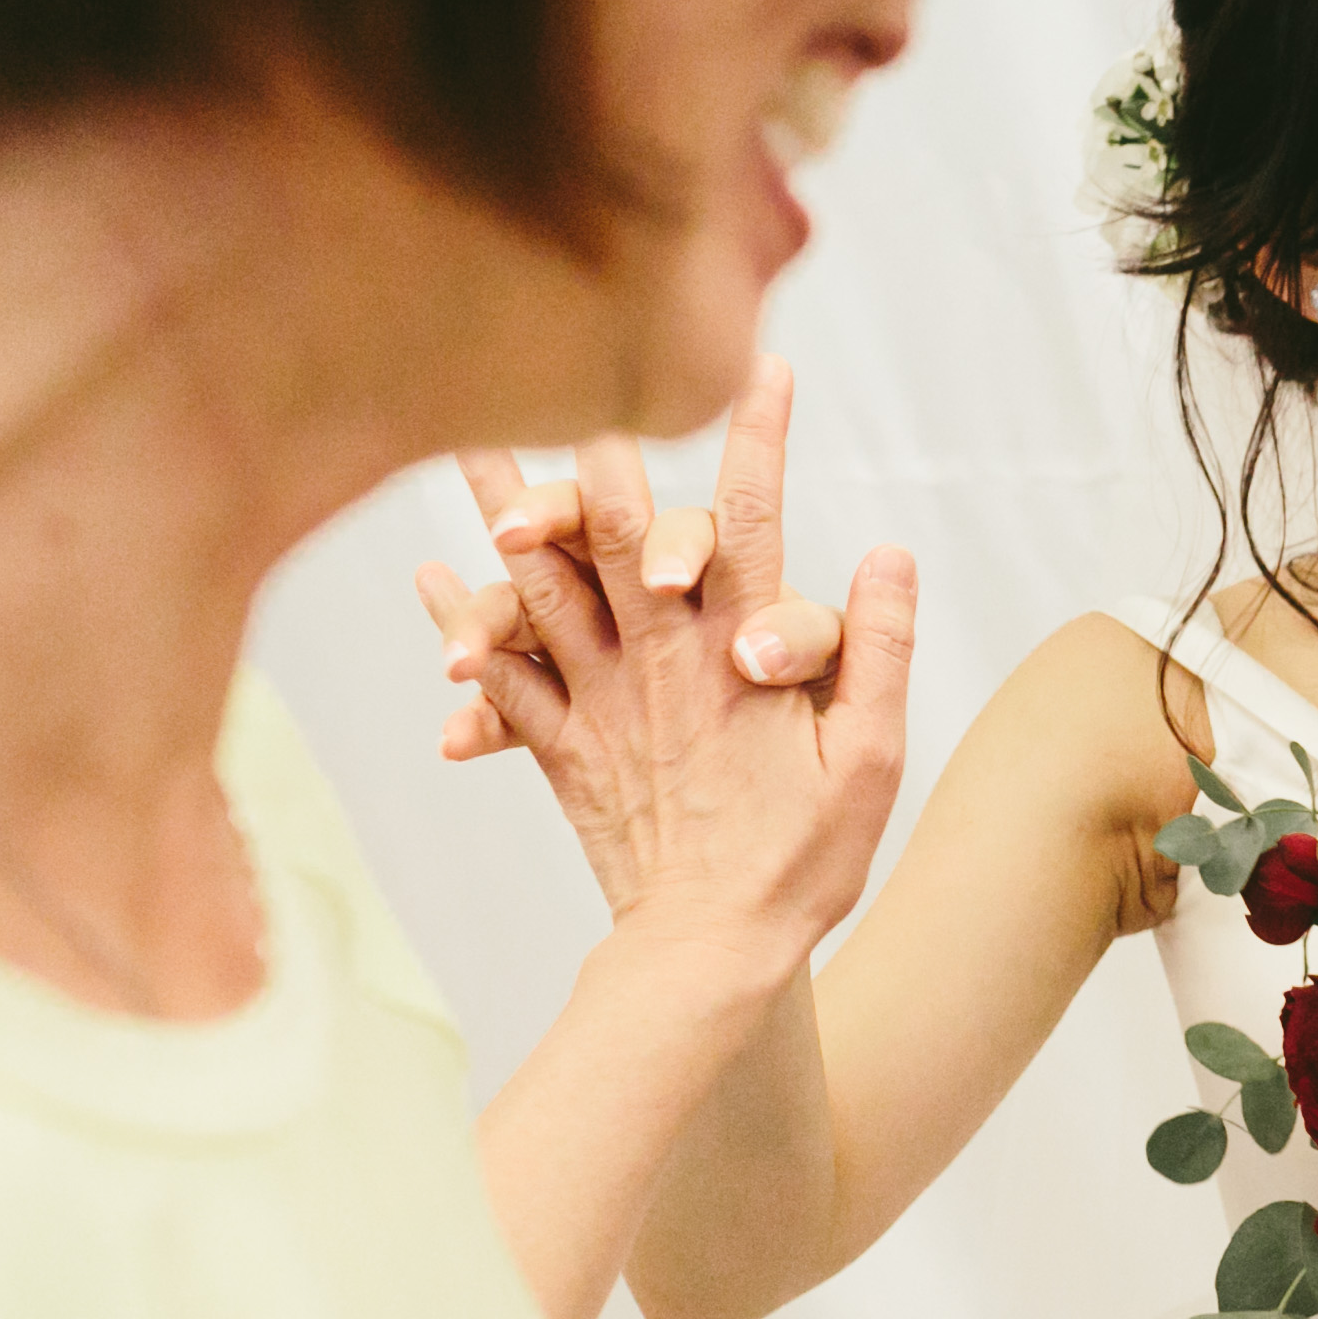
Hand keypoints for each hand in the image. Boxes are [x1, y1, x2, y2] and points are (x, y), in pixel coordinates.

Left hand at [410, 356, 913, 975]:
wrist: (709, 951)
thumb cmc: (804, 860)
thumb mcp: (870, 759)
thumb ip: (875, 651)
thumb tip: (887, 554)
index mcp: (742, 652)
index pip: (754, 520)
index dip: (762, 438)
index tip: (770, 367)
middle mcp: (663, 658)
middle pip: (622, 527)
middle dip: (602, 446)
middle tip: (569, 371)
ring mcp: (604, 698)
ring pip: (543, 582)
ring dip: (507, 507)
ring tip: (469, 438)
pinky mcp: (563, 744)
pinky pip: (502, 671)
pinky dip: (462, 622)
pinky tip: (430, 575)